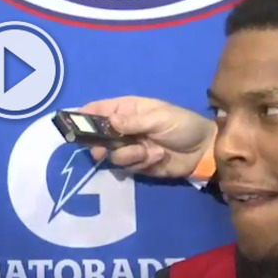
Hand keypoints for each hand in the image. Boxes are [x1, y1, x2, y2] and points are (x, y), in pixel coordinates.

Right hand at [79, 96, 216, 177]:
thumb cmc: (182, 125)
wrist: (204, 151)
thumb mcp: (159, 118)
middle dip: (98, 144)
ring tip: (148, 152)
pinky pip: (127, 167)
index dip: (84, 115)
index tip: (72, 124)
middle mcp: (124, 128)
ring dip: (129, 155)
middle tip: (100, 151)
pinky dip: (141, 163)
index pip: (99, 109)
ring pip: (112, 154)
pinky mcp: (137, 164)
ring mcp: (129, 147)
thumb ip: (133, 121)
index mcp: (127, 109)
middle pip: (97, 136)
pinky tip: (157, 157)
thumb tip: (108, 121)